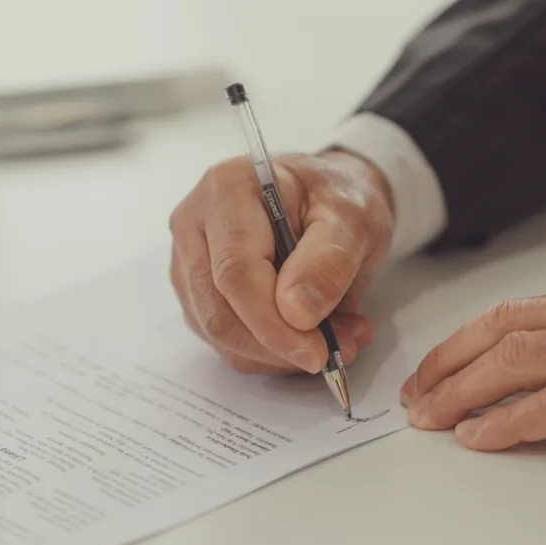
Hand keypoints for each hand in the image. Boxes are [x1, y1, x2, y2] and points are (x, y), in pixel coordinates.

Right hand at [169, 150, 392, 373]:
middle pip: (219, 312)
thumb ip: (329, 260)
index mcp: (228, 191)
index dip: (272, 324)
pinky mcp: (200, 294)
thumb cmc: (340, 197)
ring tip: (340, 337)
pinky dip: (274, 353)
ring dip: (281, 353)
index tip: (317, 353)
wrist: (332, 197)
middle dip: (280, 346)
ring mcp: (190, 262)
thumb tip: (296, 312)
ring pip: (221, 334)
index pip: (235, 272)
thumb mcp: (354, 218)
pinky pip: (229, 342)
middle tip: (338, 351)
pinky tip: (315, 335)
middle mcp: (195, 225)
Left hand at [401, 254, 545, 450]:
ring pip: (519, 361)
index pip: (524, 310)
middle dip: (451, 361)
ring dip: (464, 389)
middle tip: (416, 391)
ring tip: (429, 416)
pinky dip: (513, 421)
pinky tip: (481, 437)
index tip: (445, 359)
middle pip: (505, 330)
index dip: (473, 335)